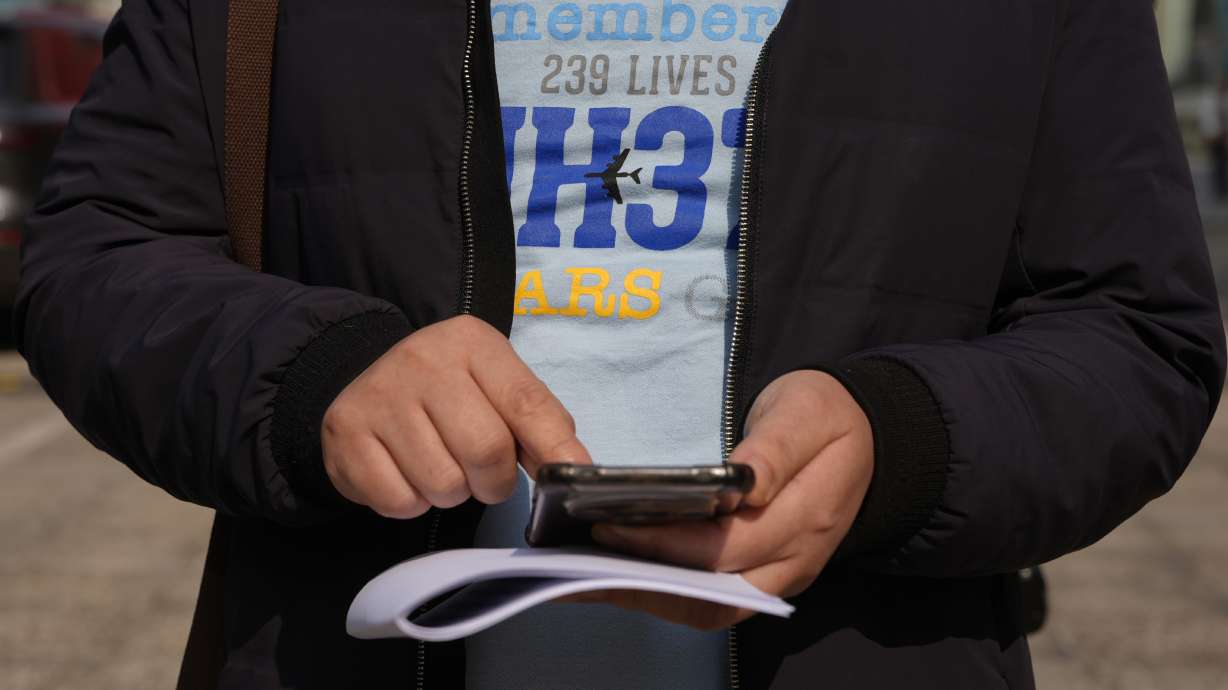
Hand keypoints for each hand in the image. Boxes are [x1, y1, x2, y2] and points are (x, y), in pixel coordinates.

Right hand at [322, 315, 590, 518]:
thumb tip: (574, 468)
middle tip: (484, 476)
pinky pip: (399, 500)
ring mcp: (379, 395)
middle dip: (495, 482)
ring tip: (441, 466)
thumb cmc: (451, 392)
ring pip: (443, 484)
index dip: (554, 450)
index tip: (568, 479)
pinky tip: (407, 472)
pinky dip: (412, 502)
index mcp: (472, 343)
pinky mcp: (345, 433)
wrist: (369, 381)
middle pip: (486, 451)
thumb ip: (540, 423)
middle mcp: (422, 360)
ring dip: (452, 494)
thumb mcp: (498, 388)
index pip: (526, 403)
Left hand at [577, 370, 871, 629]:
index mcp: (808, 515)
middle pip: (714, 591)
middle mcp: (796, 558)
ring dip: (651, 599)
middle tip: (585, 556)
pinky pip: (714, 599)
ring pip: (712, 608)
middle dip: (644, 578)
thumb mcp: (808, 412)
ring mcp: (783, 575)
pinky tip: (625, 574)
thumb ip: (776, 449)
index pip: (727, 546)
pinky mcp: (767, 576)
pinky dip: (667, 593)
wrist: (866, 435)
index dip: (666, 541)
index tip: (610, 524)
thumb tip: (744, 484)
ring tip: (592, 576)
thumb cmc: (826, 415)